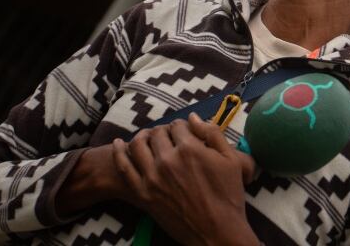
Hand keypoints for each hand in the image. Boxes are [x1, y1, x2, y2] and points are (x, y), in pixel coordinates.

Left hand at [112, 113, 257, 245]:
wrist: (217, 232)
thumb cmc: (228, 196)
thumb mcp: (231, 160)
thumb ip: (213, 133)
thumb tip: (193, 117)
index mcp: (190, 148)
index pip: (178, 125)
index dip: (181, 126)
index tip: (184, 132)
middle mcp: (168, 159)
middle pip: (157, 133)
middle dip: (163, 131)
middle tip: (168, 138)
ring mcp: (153, 177)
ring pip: (138, 144)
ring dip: (142, 136)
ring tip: (148, 138)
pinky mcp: (143, 194)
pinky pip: (124, 168)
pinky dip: (118, 153)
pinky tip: (118, 144)